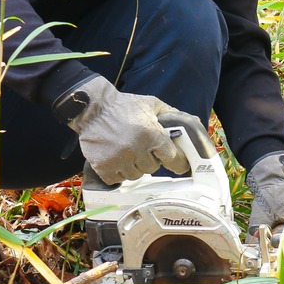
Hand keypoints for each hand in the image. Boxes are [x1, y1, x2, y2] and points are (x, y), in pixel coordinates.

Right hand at [56, 76, 187, 183]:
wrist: (93, 107)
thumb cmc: (123, 105)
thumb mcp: (150, 104)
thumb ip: (170, 113)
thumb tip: (190, 122)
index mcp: (152, 134)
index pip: (172, 158)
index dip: (177, 162)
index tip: (179, 165)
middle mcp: (137, 148)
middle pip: (152, 168)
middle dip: (149, 160)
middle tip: (142, 149)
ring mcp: (119, 159)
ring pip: (135, 175)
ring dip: (133, 167)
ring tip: (127, 152)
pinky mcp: (103, 166)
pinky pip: (117, 180)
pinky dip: (117, 173)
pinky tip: (115, 160)